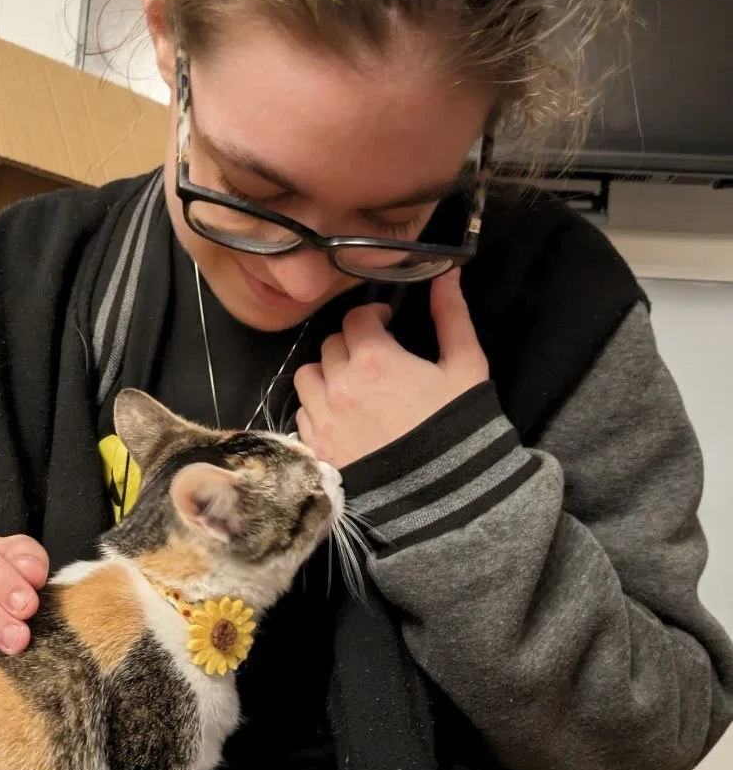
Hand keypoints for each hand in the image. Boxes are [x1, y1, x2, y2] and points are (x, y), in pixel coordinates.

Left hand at [293, 270, 488, 468]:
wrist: (442, 494)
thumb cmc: (457, 427)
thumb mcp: (466, 366)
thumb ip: (452, 316)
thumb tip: (446, 275)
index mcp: (373, 358)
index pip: (356, 319)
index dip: (372, 317)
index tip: (387, 325)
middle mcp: (338, 384)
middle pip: (330, 345)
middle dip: (351, 344)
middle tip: (374, 358)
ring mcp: (323, 419)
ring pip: (307, 377)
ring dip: (326, 373)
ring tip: (350, 385)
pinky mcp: (317, 448)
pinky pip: (302, 415)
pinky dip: (317, 408)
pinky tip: (342, 415)